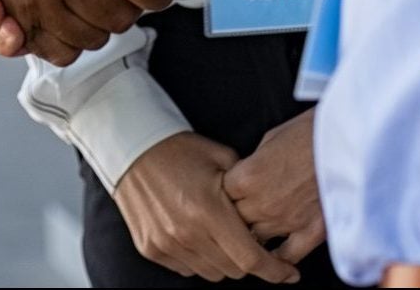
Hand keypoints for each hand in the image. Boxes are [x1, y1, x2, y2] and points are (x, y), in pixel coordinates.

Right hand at [113, 133, 300, 283]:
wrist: (130, 146)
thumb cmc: (178, 149)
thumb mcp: (222, 159)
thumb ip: (248, 192)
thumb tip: (269, 220)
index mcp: (207, 209)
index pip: (251, 258)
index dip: (275, 271)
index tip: (289, 273)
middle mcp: (185, 231)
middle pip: (233, 270)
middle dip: (249, 261)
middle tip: (250, 241)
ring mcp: (165, 243)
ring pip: (211, 273)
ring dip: (223, 261)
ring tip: (220, 234)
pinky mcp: (150, 248)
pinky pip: (187, 268)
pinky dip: (198, 258)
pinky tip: (197, 234)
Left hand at [223, 111, 325, 266]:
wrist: (347, 140)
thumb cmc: (308, 132)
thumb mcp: (269, 139)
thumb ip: (252, 165)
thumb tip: (246, 177)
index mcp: (246, 178)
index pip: (221, 196)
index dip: (224, 194)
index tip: (228, 193)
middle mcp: (261, 203)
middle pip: (235, 221)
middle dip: (235, 217)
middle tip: (240, 213)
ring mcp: (286, 221)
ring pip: (257, 240)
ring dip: (254, 236)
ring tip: (253, 234)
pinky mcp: (311, 231)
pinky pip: (288, 254)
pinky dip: (280, 259)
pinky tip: (276, 258)